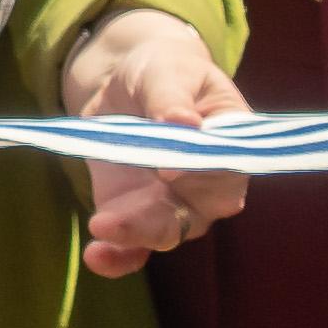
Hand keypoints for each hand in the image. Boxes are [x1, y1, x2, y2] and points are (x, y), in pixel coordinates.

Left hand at [58, 5, 251, 277]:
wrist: (127, 84)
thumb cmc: (163, 70)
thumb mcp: (166, 70)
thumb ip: (172, 97)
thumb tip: (183, 123)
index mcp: (230, 142)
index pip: (227, 169)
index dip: (202, 173)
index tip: (167, 169)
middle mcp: (209, 183)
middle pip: (198, 212)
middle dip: (163, 216)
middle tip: (126, 211)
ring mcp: (174, 204)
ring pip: (166, 232)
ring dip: (135, 235)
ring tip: (102, 228)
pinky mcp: (138, 215)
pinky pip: (136, 248)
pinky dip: (118, 257)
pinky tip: (97, 257)